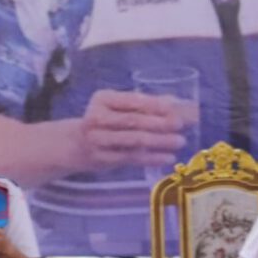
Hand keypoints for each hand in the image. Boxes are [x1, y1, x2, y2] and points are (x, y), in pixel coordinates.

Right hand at [78, 88, 193, 169]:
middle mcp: (96, 118)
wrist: (76, 144)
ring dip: (159, 141)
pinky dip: (151, 158)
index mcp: (103, 99)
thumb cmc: (106, 121)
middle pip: (133, 120)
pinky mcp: (102, 158)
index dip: (154, 104)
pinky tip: (168, 158)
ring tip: (180, 141)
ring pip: (133, 140)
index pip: (132, 100)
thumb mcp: (119, 107)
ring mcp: (97, 139)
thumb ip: (147, 105)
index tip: (175, 108)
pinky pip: (131, 158)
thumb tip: (181, 105)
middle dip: (159, 122)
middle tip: (181, 125)